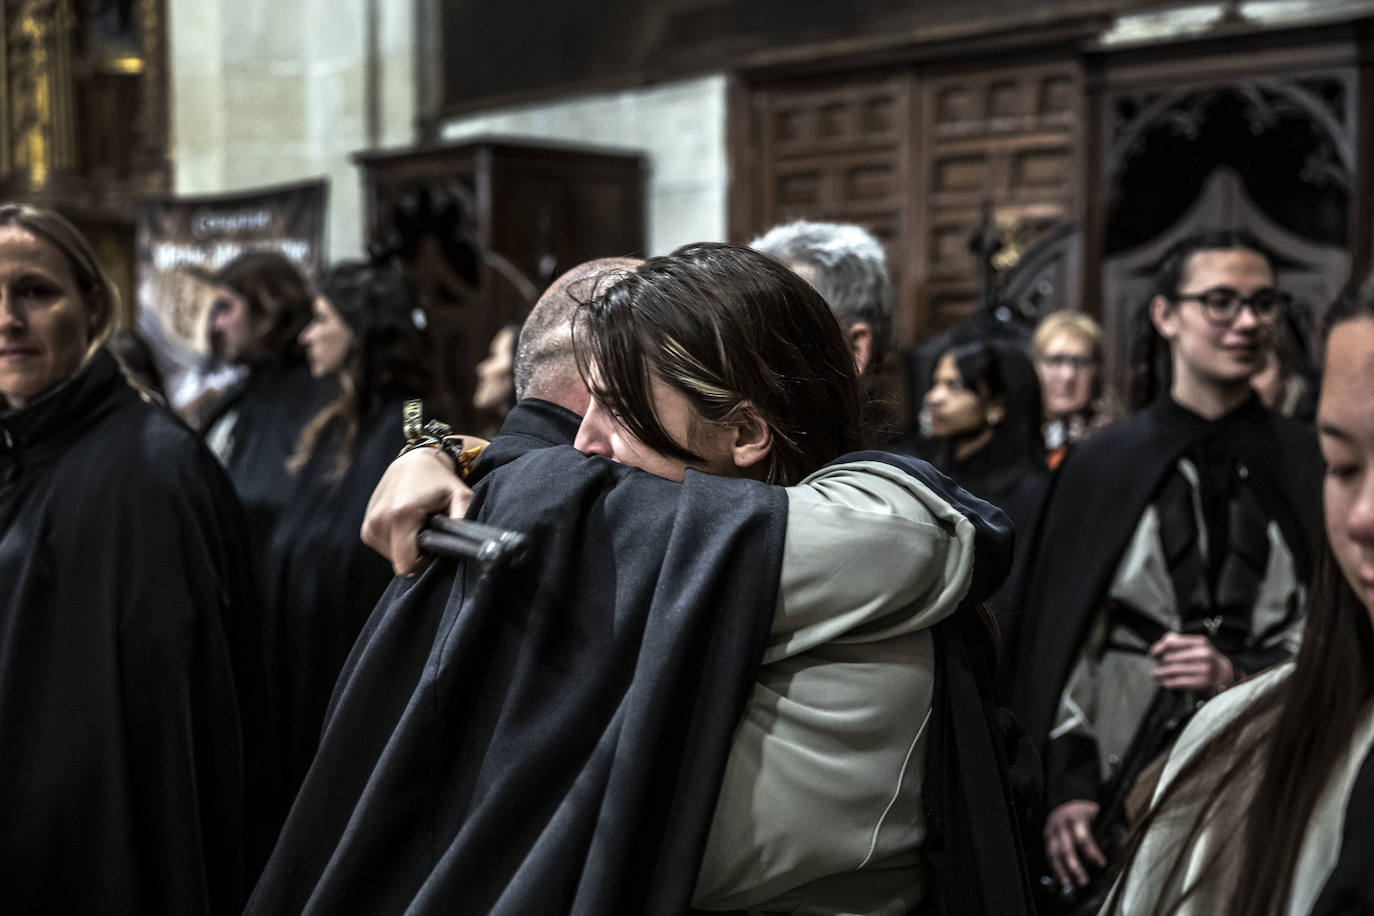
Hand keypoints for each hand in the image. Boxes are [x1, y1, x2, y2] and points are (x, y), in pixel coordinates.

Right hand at [361, 447, 472, 575]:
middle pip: (399, 562)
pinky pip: (384, 548)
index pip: (406, 565)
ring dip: (406, 547)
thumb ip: (463, 518)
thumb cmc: (440, 480)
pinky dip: (396, 542)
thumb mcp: (460, 495)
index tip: (433, 545)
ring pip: (392, 556)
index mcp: (400, 516)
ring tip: (417, 525)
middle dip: (416, 554)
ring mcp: (369, 524)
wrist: (414, 461)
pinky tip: (406, 525)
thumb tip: (465, 540)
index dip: (424, 562)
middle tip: (428, 531)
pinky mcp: (366, 527)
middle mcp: (379, 521)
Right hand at [1044, 799, 1105, 887]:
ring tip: (1068, 884)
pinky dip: (1054, 868)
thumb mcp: (1103, 815)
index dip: (1092, 852)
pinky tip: (1060, 879)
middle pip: (1066, 848)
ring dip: (1061, 870)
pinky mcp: (1046, 837)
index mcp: (1076, 817)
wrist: (1069, 801)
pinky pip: (1049, 855)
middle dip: (1075, 867)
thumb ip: (1113, 831)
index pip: (1083, 837)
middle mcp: (1060, 824)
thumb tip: (1119, 850)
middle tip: (1084, 881)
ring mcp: (1051, 830)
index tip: (1101, 864)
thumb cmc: (1090, 812)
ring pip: (1053, 853)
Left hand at [1149, 632, 1234, 692]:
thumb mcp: (1194, 645)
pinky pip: (1178, 682)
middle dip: (1160, 662)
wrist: (1222, 674)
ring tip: (1156, 674)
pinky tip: (1165, 682)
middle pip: (1169, 657)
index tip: (1153, 654)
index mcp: (1199, 642)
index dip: (1158, 648)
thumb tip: (1157, 649)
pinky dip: (1168, 682)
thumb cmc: (1203, 658)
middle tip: (1158, 665)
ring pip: (1172, 670)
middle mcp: (1203, 654)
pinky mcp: (1203, 682)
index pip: (1171, 642)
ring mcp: (1204, 669)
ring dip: (1160, 673)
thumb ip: (1175, 642)